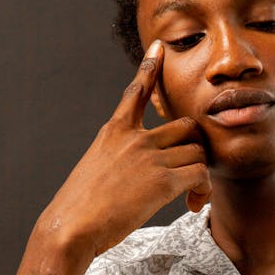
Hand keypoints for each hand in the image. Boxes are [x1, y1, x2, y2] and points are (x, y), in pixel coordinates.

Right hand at [39, 40, 210, 259]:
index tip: (160, 48)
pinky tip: (192, 205)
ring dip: (201, 172)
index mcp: (114, 132)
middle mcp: (134, 139)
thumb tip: (129, 171)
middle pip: (185, 125)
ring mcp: (149, 158)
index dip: (150, 68)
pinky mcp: (162, 182)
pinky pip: (201, 175)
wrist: (71, 226)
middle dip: (196, 145)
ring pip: (198, 150)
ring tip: (191, 196)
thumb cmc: (79, 208)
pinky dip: (203, 190)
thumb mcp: (94, 169)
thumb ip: (115, 160)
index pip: (136, 92)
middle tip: (192, 169)